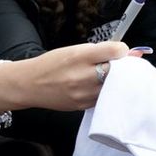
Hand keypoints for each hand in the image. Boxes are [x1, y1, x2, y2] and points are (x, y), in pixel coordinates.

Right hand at [0, 41, 131, 111]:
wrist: (28, 85)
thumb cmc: (52, 64)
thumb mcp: (74, 50)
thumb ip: (101, 50)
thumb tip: (127, 51)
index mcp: (80, 57)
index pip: (114, 51)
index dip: (122, 50)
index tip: (120, 51)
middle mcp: (82, 76)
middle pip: (117, 71)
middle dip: (123, 68)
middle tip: (121, 65)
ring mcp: (82, 93)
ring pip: (113, 87)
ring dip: (116, 81)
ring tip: (109, 76)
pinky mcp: (82, 105)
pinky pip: (103, 97)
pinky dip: (106, 92)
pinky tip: (99, 86)